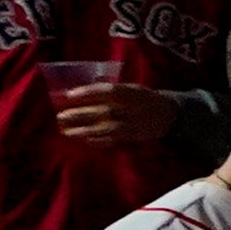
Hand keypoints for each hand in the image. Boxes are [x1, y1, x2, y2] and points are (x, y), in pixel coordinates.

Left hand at [50, 78, 164, 147]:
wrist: (169, 115)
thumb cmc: (145, 98)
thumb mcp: (133, 88)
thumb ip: (113, 90)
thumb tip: (84, 90)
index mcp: (134, 93)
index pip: (109, 91)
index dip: (89, 92)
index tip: (70, 94)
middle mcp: (134, 109)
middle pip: (105, 112)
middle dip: (81, 114)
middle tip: (61, 116)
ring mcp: (134, 124)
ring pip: (107, 129)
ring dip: (85, 131)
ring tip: (68, 131)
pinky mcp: (133, 137)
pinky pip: (114, 140)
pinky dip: (98, 141)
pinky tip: (84, 140)